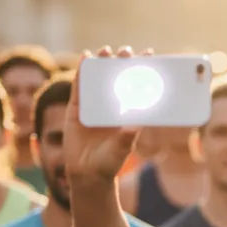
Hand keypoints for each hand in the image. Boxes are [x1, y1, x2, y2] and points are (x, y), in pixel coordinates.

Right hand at [63, 45, 148, 180]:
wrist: (87, 175)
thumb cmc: (109, 163)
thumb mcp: (121, 149)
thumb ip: (126, 137)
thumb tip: (135, 124)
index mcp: (126, 112)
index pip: (136, 87)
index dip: (142, 72)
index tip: (150, 56)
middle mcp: (111, 106)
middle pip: (117, 79)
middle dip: (122, 63)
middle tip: (126, 51)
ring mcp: (93, 106)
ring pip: (98, 79)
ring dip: (102, 63)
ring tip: (106, 51)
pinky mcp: (76, 109)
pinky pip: (79, 88)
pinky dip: (82, 73)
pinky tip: (86, 59)